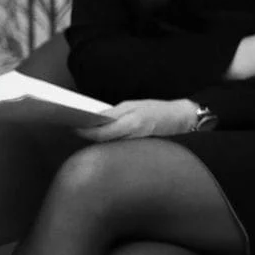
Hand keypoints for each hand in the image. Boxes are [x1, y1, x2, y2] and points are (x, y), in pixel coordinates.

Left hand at [78, 99, 198, 141]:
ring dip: (97, 140)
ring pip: (109, 145)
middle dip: (88, 137)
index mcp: (131, 122)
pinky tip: (103, 140)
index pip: (101, 132)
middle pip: (102, 141)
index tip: (73, 126)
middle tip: (75, 129)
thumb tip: (95, 118)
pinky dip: (108, 143)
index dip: (85, 131)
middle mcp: (132, 136)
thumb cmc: (159, 110)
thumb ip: (115, 113)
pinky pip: (117, 147)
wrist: (181, 120)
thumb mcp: (135, 105)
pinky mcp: (136, 149)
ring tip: (86, 133)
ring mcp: (134, 145)